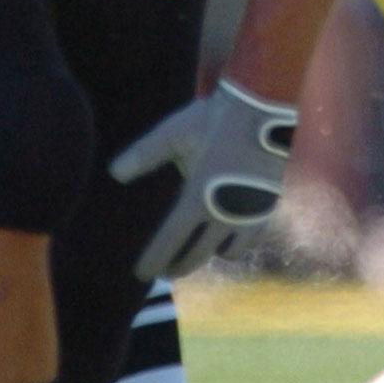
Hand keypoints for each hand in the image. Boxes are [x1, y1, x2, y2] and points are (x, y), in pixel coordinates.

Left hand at [109, 78, 297, 279]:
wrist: (262, 107)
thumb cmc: (214, 119)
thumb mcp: (173, 134)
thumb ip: (144, 155)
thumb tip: (115, 173)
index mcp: (197, 199)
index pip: (170, 242)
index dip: (153, 260)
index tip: (141, 275)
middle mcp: (224, 214)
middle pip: (197, 255)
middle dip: (178, 266)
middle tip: (166, 271)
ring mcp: (250, 214)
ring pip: (228, 253)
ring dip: (210, 255)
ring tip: (200, 251)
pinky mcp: (268, 206)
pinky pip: (251, 239)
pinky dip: (238, 243)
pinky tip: (230, 236)